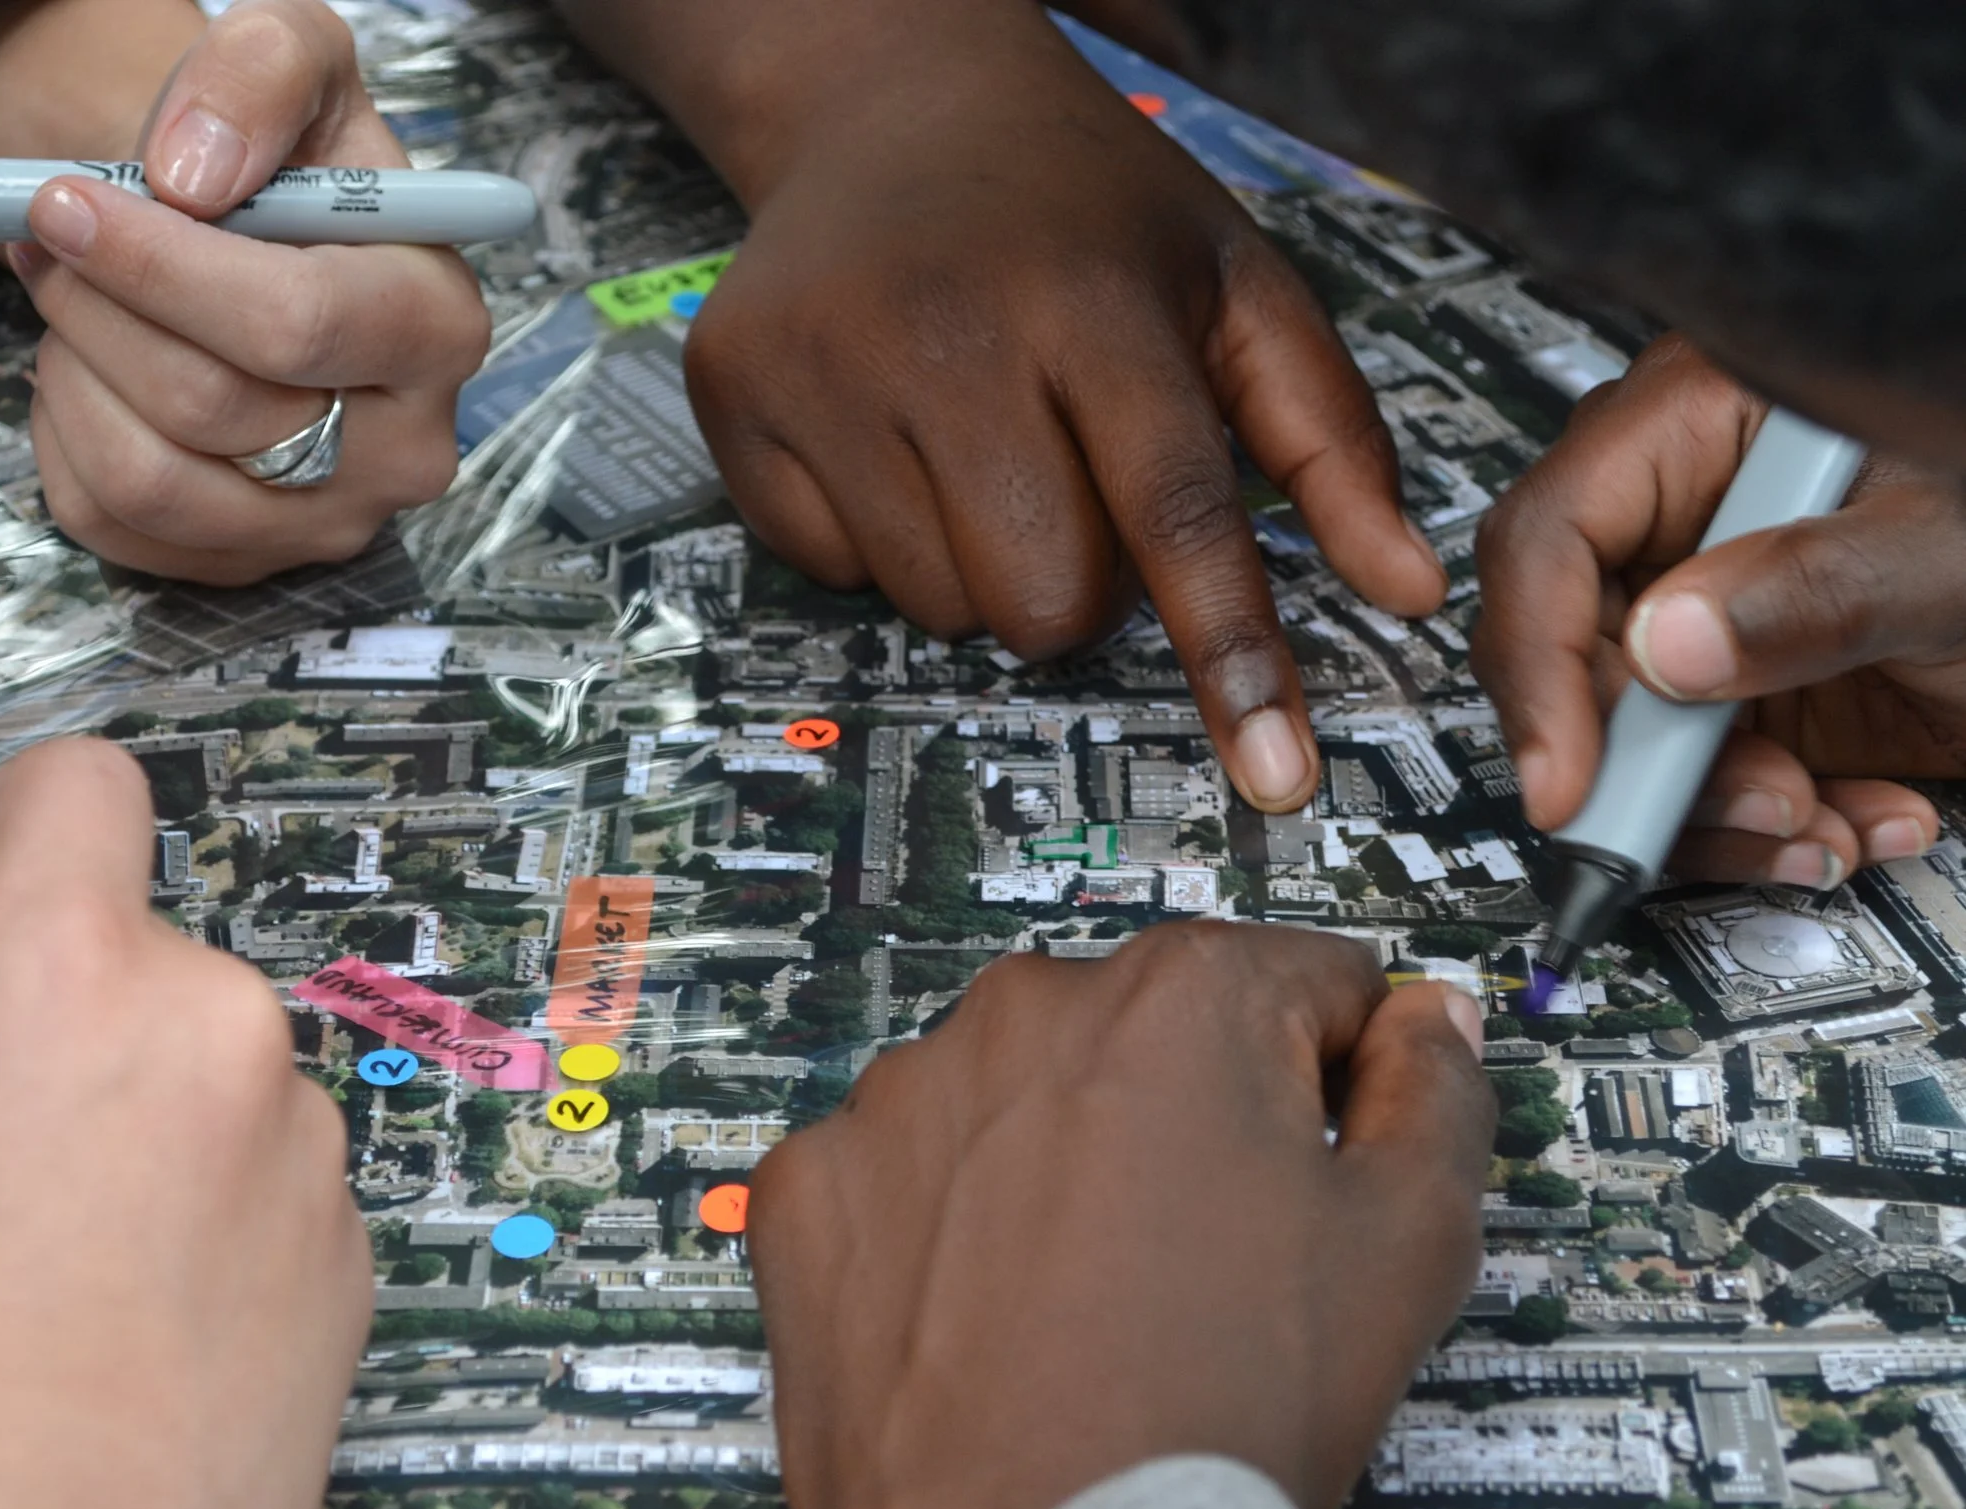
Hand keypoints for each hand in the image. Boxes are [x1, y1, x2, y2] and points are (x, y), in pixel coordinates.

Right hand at [0, 739, 367, 1508]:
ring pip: (186, 1074)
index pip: (72, 785)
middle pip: (115, 951)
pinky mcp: (350, 1265)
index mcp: (78, 972)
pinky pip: (252, 1180)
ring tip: (10, 1273)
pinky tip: (100, 1332)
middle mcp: (227, 1037)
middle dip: (13, 1016)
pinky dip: (182, 1215)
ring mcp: (309, 1158)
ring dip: (102, 1122)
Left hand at [4, 0, 488, 581]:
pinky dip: (63, 434)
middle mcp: (403, 449)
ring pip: (147, 477)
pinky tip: (89, 369)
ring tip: (72, 299)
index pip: (293, 325)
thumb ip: (258, 74)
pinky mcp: (240, 564)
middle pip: (209, 406)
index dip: (158, 267)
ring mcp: (323, 523)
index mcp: (437, 325)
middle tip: (49, 235)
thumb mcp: (291, 59)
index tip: (64, 202)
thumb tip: (192, 177)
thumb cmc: (275, 158)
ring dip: (72, 369)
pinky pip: (107, 521)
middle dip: (97, 308)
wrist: (246, 241)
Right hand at [679, 14, 1442, 809]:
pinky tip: (892, 437)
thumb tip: (1406, 590)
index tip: (1276, 775)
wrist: (891, 101)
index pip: (1174, 513)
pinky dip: (877, 540)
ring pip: (937, 606)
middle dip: (1080, 586)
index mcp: (1091, 297)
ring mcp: (820, 363)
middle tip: (1075, 486)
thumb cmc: (1084, 210)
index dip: (1230, 653)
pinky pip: (830, 572)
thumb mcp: (1234, 283)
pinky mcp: (734, 392)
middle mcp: (941, 328)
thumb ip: (1330, 438)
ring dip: (980, 566)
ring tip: (983, 449)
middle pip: (1041, 600)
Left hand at [746, 925, 1489, 1508]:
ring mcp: (896, 1099)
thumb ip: (1438, 1095)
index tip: (1316, 1153)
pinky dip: (937, 1225)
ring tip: (1089, 1296)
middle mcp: (1020, 1013)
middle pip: (1145, 1029)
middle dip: (1184, 1112)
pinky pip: (895, 1172)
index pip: (1301, 982)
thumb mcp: (1406, 1246)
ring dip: (1051, 1158)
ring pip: (1013, 1095)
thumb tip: (1426, 1022)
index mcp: (1177, 997)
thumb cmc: (1214, 1413)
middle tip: (1204, 1249)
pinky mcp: (809, 1187)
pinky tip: (985, 1312)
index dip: (1333, 1075)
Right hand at [1473, 336, 1965, 889]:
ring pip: (1634, 745)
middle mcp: (1685, 523)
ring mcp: (1713, 616)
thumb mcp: (1947, 540)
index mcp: (1699, 427)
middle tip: (1730, 816)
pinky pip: (1708, 784)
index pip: (1551, 540)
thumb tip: (1662, 646)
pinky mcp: (1752, 695)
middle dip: (1648, 764)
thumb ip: (1814, 587)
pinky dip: (1777, 827)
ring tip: (1819, 826)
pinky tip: (1859, 821)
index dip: (1540, 665)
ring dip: (1721, 816)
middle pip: (1574, 659)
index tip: (1570, 781)